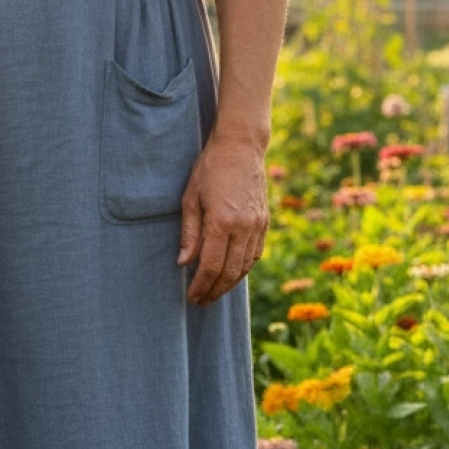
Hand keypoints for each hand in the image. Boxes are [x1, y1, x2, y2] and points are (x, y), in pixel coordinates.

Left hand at [176, 133, 268, 304]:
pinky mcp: (264, 222)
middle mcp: (244, 227)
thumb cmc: (209, 169)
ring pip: (245, 266)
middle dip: (215, 291)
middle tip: (201, 301)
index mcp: (222, 221)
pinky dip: (243, 269)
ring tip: (214, 292)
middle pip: (230, 272)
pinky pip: (255, 254)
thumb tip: (184, 263)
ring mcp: (258, 225)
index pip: (211, 266)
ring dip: (229, 284)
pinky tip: (231, 274)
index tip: (192, 297)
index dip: (201, 286)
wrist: (241, 147)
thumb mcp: (190, 198)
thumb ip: (189, 234)